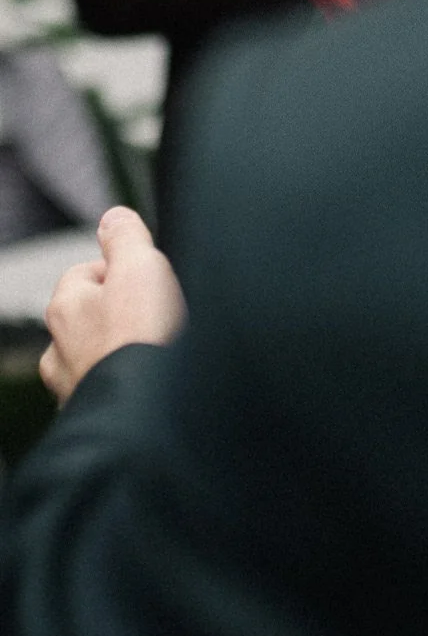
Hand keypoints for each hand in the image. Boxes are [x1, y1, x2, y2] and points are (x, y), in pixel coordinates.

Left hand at [40, 206, 186, 403]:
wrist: (144, 418)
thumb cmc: (141, 342)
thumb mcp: (141, 267)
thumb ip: (126, 236)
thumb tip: (113, 217)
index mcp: (67, 306)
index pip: (87, 271)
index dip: (123, 270)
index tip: (150, 278)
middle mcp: (60, 349)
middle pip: (92, 316)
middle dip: (122, 314)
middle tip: (159, 316)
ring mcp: (75, 387)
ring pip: (97, 357)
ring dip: (122, 353)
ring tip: (159, 352)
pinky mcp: (96, 416)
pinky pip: (111, 391)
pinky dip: (128, 386)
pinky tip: (152, 384)